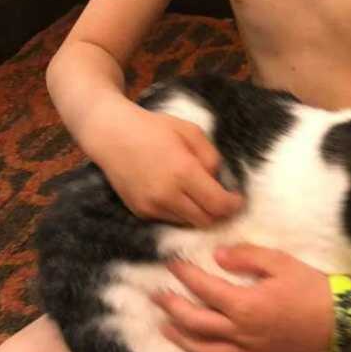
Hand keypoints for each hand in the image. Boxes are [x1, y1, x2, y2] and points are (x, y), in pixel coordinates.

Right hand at [88, 103, 242, 226]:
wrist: (111, 135)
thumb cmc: (154, 127)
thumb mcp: (190, 131)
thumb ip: (211, 157)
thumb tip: (219, 180)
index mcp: (183, 172)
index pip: (217, 204)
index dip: (233, 206)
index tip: (238, 199)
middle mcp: (167, 195)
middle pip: (205, 221)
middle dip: (220, 214)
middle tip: (224, 201)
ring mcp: (152, 206)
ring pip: (188, 223)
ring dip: (200, 214)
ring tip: (201, 197)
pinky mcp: (140, 212)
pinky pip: (170, 220)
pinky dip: (181, 213)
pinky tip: (180, 196)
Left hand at [152, 243, 334, 351]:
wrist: (340, 318)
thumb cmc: (312, 286)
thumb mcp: (281, 261)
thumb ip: (246, 257)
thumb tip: (217, 255)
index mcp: (245, 305)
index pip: (203, 289)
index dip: (184, 275)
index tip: (172, 264)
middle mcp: (241, 332)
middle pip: (195, 324)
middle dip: (171, 308)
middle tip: (156, 296)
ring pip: (204, 351)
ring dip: (181, 339)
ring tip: (166, 328)